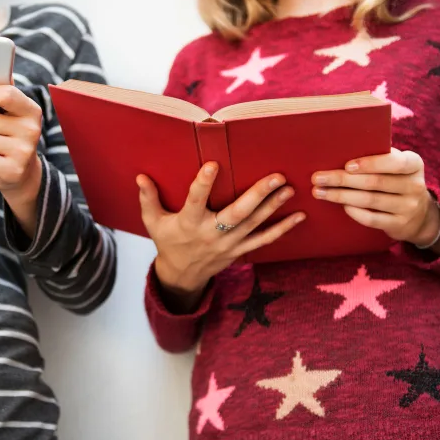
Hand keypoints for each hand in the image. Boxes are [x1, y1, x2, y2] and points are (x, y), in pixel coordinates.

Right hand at [138, 163, 304, 311]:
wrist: (182, 275)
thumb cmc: (168, 241)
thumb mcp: (153, 222)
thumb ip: (148, 199)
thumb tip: (141, 177)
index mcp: (189, 223)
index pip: (195, 200)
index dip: (203, 183)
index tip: (213, 164)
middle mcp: (211, 234)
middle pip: (237, 214)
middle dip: (257, 195)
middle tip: (276, 177)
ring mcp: (228, 244)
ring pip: (254, 225)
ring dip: (274, 207)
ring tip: (289, 189)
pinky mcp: (240, 250)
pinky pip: (264, 240)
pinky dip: (282, 229)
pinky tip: (298, 216)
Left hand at [311, 148, 439, 248]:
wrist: (420, 216)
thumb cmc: (397, 182)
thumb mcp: (397, 167)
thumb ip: (380, 158)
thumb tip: (342, 150)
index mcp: (414, 164)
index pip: (394, 162)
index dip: (370, 164)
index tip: (346, 165)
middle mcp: (414, 185)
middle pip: (375, 182)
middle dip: (343, 180)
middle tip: (318, 178)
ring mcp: (408, 207)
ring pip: (370, 200)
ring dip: (341, 196)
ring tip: (319, 192)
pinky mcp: (399, 225)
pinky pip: (372, 219)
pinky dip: (354, 212)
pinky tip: (341, 206)